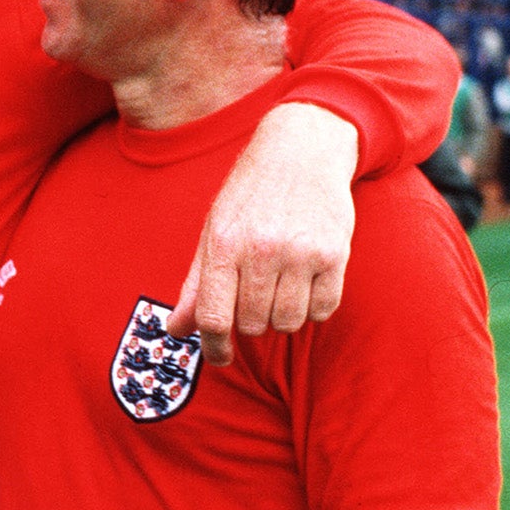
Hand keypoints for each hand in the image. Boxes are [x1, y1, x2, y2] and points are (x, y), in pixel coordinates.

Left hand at [166, 102, 358, 365]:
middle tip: (254, 295)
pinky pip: (322, 310)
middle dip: (249, 321)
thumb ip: (196, 284)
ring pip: (288, 323)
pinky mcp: (334, 254)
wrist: (302, 151)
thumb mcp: (214, 230)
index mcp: (224, 244)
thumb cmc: (250, 195)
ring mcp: (301, 253)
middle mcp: (261, 249)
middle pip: (252, 324)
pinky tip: (304, 283)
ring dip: (281, 316)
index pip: (214, 317)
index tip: (220, 357)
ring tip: (279, 285)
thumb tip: (175, 329)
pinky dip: (312, 307)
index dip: (214, 347)